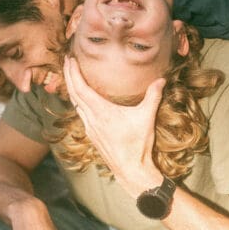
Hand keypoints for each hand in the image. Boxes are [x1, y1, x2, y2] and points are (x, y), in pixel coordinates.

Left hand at [64, 55, 164, 196]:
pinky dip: (77, 100)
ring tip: (71, 75)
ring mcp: (90, 127)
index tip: (70, 59)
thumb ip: (153, 96)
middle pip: (73, 93)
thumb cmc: (138, 145)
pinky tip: (81, 98)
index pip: (81, 88)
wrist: (131, 170)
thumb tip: (161, 79)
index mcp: (101, 112)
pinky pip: (80, 113)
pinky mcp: (92, 134)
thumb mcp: (146, 117)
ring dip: (71, 88)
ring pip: (75, 103)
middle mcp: (91, 118)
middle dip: (68, 75)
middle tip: (67, 60)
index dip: (73, 73)